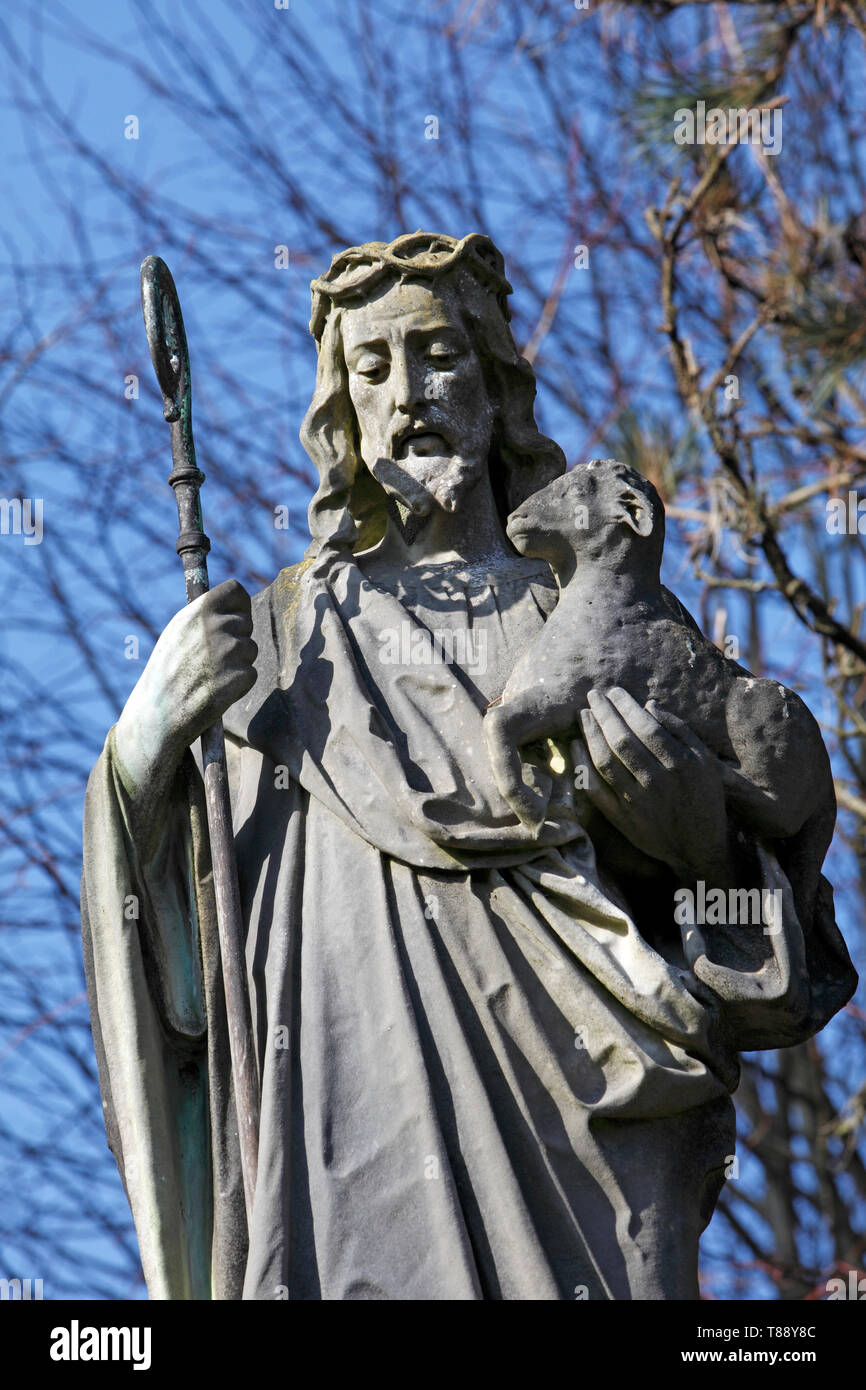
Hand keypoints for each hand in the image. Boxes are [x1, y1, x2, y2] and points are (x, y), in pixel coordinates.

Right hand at [114, 579, 256, 801]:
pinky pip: (251, 674)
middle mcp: (214, 627)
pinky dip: (238, 684)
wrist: (158, 714)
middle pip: (246, 623)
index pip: (236, 591)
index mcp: (198, 611)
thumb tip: (233, 600)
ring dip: (237, 663)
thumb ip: (203, 615)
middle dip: (236, 639)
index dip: (238, 606)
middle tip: (212, 659)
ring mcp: (228, 652)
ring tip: (209, 676)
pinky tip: (215, 690)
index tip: (234, 618)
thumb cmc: (166, 673)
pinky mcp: (239, 677)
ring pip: (250, 649)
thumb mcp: (177, 633)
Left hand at [575, 686, 732, 884]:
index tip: (614, 691)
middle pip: (622, 741)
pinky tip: (576, 746)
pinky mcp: (622, 819)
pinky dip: (583, 767)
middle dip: (604, 713)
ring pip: (605, 762)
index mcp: (681, 764)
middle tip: (593, 694)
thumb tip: (650, 705)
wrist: (699, 848)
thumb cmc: (704, 799)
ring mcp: (637, 802)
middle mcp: (657, 782)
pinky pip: (596, 790)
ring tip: (583, 714)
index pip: (646, 727)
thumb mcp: (706, 762)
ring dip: (590, 734)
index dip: (626, 707)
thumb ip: (681, 731)